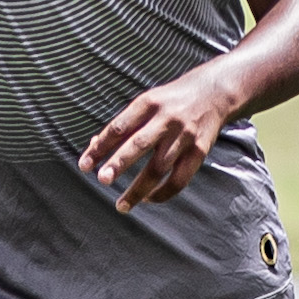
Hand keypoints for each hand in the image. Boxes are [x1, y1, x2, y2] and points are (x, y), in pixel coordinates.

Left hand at [78, 74, 233, 212]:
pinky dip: (163, 193)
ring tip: (121, 205)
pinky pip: (180, 179)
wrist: (213, 93)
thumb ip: (122, 125)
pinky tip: (148, 200)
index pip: (119, 127)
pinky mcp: (200, 151)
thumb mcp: (146, 103)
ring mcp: (184, 136)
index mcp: (148, 103)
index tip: (84, 166)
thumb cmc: (170, 102)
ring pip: (159, 167)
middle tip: (102, 179)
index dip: (100, 147)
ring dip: (139, 189)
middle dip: (119, 163)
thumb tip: (94, 148)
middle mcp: (166, 119)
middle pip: (140, 144)